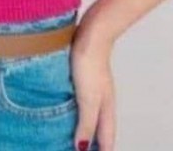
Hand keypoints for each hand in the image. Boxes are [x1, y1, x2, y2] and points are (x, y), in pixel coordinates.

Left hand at [70, 18, 116, 150]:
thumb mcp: (88, 99)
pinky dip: (75, 110)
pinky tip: (65, 107)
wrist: (92, 33)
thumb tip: (82, 148)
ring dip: (84, 127)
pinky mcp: (83, 76)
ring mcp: (93, 87)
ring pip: (90, 114)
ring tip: (71, 136)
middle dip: (93, 143)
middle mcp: (102, 100)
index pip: (106, 139)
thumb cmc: (91, 64)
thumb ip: (86, 123)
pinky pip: (80, 99)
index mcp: (106, 109)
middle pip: (100, 128)